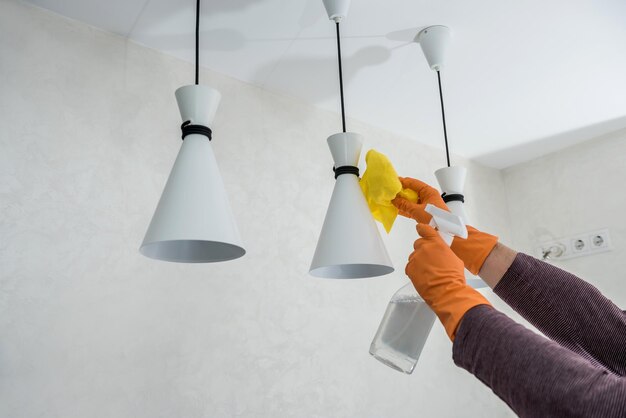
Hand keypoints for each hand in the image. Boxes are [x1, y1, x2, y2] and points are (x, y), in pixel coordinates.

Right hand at [392, 177, 447, 223]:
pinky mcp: (423, 213)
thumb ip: (404, 205)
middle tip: (390, 192)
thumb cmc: (435, 218)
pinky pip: (412, 208)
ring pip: (411, 200)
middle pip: (411, 191)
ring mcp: (425, 205)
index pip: (413, 183)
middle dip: (401, 192)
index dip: (403, 182)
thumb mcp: (418, 210)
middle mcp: (427, 197)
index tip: (393, 182)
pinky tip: (397, 209)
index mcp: (428, 192)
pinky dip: (405, 209)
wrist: (444, 231)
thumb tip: (394, 200)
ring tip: (391, 200)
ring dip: (402, 201)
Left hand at [407, 223, 491, 339]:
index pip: (425, 229)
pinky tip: (423, 277)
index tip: (420, 228)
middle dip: (423, 250)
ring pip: (414, 256)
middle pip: (418, 244)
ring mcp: (415, 258)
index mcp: (436, 243)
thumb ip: (443, 251)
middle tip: (430, 260)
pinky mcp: (409, 268)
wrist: (447, 292)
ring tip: (428, 272)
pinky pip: (410, 267)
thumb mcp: (454, 258)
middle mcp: (424, 248)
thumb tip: (440, 252)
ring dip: (419, 262)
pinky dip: (415, 270)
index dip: (422, 229)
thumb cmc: (453, 277)